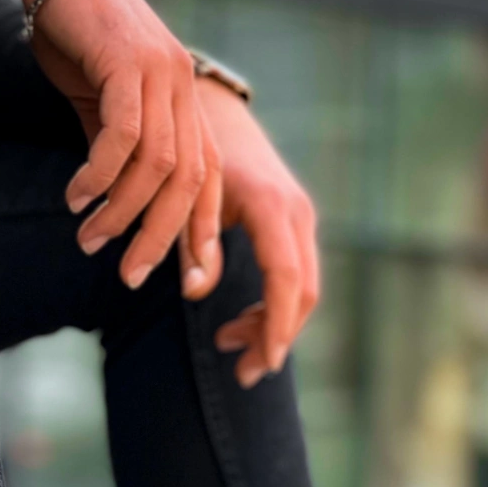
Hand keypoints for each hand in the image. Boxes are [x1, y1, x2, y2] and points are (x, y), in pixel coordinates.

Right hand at [0, 0, 220, 288]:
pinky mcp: (130, 63)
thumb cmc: (82, 46)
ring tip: (89, 239)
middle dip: (160, 239)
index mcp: (190, 109)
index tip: (193, 282)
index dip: (202, 236)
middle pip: (187, 185)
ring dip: (121, 213)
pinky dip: (100, 174)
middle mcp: (186, 93)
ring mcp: (162, 76)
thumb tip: (120, 216)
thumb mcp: (107, 114)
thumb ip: (123, 162)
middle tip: (131, 278)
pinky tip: (76, 197)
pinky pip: (122, 136)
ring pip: (156, 166)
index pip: (208, 186)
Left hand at [188, 78, 319, 388]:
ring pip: (302, 290)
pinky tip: (240, 326)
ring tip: (230, 347)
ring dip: (272, 327)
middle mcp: (296, 212)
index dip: (278, 323)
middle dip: (277, 337)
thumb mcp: (184, 196)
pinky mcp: (295, 229)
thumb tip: (194, 294)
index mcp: (270, 205)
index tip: (265, 363)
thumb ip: (191, 243)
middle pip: (303, 291)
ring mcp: (301, 220)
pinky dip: (272, 310)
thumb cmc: (191, 153)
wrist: (214, 113)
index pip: (287, 277)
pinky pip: (294, 281)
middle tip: (243, 373)